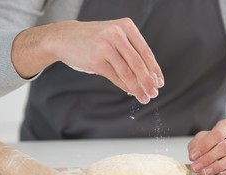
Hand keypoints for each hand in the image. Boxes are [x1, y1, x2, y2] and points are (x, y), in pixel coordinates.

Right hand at [49, 18, 163, 103]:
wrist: (65, 38)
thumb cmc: (94, 39)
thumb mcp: (114, 36)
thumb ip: (130, 51)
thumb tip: (149, 76)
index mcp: (126, 27)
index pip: (145, 52)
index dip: (155, 69)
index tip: (160, 82)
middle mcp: (117, 35)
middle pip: (138, 63)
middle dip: (148, 81)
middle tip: (154, 93)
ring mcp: (105, 47)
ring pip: (128, 72)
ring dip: (138, 88)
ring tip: (144, 97)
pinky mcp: (96, 61)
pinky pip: (116, 77)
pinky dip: (125, 87)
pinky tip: (131, 92)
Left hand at [187, 119, 225, 174]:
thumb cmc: (223, 141)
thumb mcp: (208, 137)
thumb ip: (198, 143)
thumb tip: (193, 154)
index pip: (217, 134)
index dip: (204, 146)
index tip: (193, 156)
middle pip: (224, 147)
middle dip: (207, 158)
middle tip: (196, 167)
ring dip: (216, 167)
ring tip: (204, 172)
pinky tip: (218, 174)